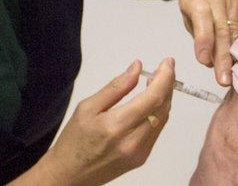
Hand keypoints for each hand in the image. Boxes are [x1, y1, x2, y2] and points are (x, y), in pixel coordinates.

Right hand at [40, 59, 174, 185]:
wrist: (69, 175)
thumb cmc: (74, 141)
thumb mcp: (88, 107)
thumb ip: (116, 87)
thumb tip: (137, 68)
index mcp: (116, 126)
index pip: (153, 98)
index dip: (165, 78)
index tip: (167, 62)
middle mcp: (132, 141)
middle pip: (162, 108)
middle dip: (167, 84)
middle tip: (164, 68)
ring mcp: (140, 152)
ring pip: (163, 118)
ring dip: (164, 97)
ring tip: (156, 81)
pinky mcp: (142, 158)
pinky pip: (157, 129)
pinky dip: (158, 112)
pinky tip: (150, 101)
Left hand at [179, 0, 237, 86]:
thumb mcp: (187, 9)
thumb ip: (197, 32)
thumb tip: (210, 61)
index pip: (201, 16)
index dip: (204, 39)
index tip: (204, 61)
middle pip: (221, 28)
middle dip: (222, 57)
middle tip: (222, 80)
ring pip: (235, 31)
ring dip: (233, 56)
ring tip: (230, 77)